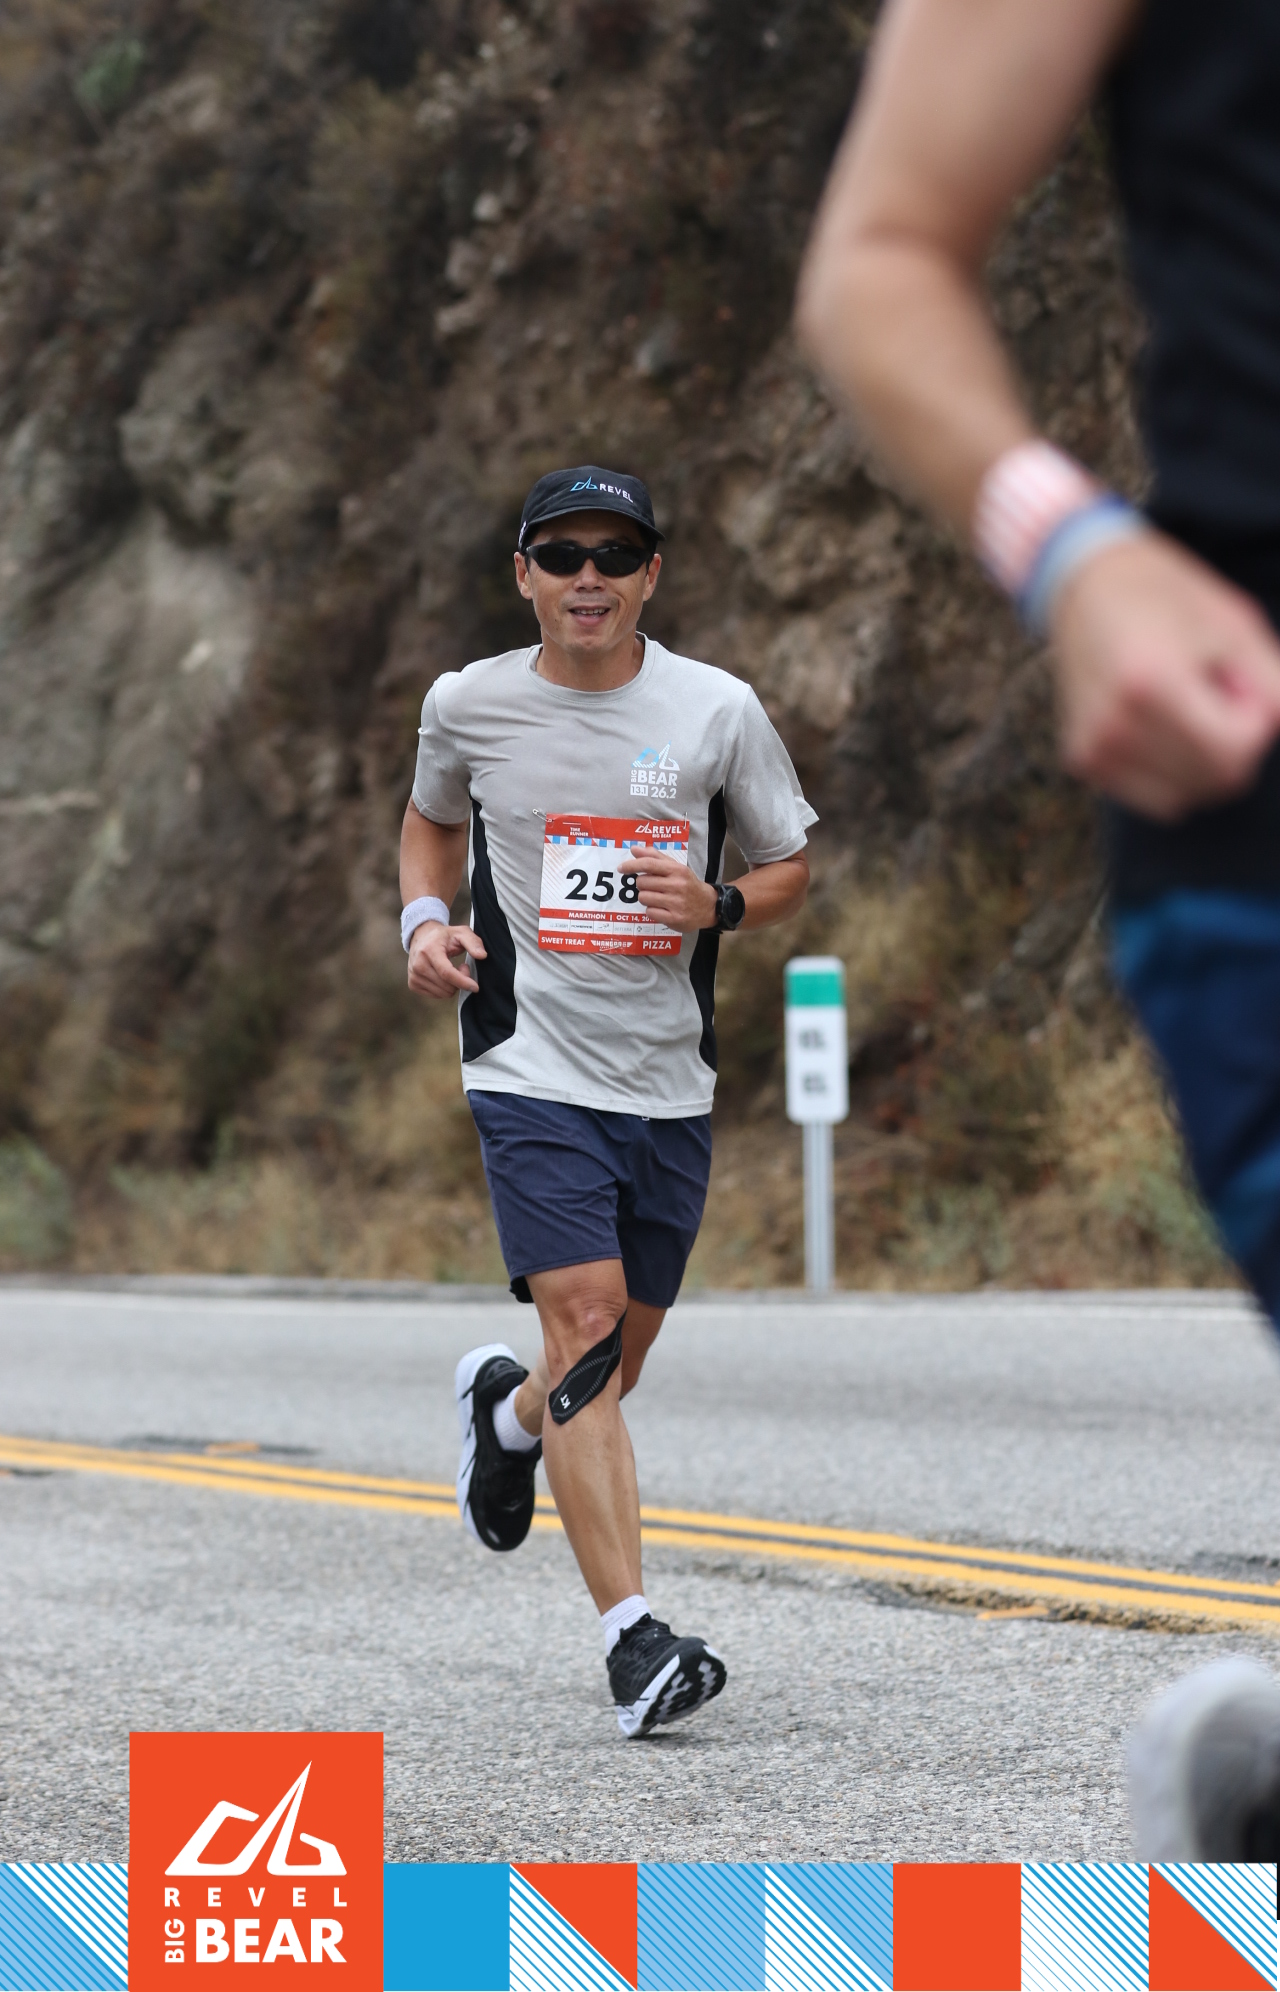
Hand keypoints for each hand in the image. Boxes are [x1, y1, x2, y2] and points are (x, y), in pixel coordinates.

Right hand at [407, 921, 486, 996]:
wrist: (421, 937)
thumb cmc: (444, 936)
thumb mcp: (461, 933)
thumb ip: (473, 943)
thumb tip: (482, 956)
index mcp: (429, 950)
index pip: (447, 973)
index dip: (462, 982)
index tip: (475, 987)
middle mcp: (418, 964)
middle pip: (446, 986)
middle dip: (460, 981)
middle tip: (462, 967)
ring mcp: (414, 975)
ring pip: (442, 993)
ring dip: (452, 985)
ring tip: (451, 970)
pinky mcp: (412, 984)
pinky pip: (435, 995)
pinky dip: (443, 988)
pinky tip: (443, 976)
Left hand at [618, 846, 717, 931]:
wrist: (708, 906)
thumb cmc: (687, 884)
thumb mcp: (675, 867)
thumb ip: (654, 857)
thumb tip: (634, 849)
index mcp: (677, 870)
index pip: (649, 864)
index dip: (632, 865)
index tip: (621, 868)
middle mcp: (677, 885)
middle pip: (642, 882)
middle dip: (643, 885)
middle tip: (653, 887)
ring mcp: (676, 903)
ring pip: (643, 898)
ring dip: (646, 898)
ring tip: (658, 898)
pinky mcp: (674, 918)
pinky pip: (650, 912)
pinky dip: (652, 910)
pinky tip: (662, 908)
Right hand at [1052, 533, 1279, 820]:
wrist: (1086, 584)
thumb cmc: (1167, 596)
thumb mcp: (1235, 624)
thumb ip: (1269, 685)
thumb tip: (1268, 732)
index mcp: (1150, 682)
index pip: (1235, 753)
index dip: (1255, 721)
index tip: (1238, 680)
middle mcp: (1114, 725)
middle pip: (1214, 781)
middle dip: (1231, 742)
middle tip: (1211, 690)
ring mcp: (1094, 749)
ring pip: (1185, 798)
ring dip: (1202, 761)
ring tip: (1184, 708)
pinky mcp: (1083, 761)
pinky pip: (1155, 796)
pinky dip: (1173, 773)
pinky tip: (1162, 727)